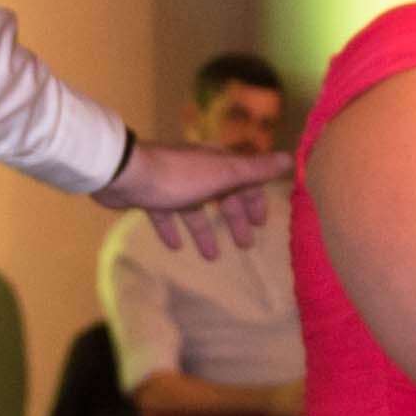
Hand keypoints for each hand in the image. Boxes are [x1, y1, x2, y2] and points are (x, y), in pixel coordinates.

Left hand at [115, 137, 281, 246]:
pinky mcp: (151, 194)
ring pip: (195, 209)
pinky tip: (175, 247)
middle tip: (245, 245)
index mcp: (216, 163)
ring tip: (212, 257)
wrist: (126, 173)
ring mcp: (173, 182)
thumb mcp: (223, 174)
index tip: (261, 224)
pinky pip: (166, 215)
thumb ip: (255, 170)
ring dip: (205, 232)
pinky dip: (172, 229)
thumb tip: (289, 158)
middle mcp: (197, 170)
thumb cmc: (178, 176)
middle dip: (234, 219)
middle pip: (222, 196)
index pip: (244, 181)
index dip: (255, 201)